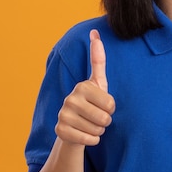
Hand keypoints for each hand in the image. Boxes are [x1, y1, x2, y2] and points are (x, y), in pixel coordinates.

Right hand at [55, 30, 115, 145]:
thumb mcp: (98, 82)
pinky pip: (88, 140)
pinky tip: (86, 135)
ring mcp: (63, 115)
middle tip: (97, 117)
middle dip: (105, 121)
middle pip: (105, 118)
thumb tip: (95, 31)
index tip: (102, 105)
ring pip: (97, 130)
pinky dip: (92, 140)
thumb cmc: (91, 103)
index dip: (111, 108)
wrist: (73, 127)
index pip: (111, 104)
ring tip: (90, 125)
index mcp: (82, 86)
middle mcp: (69, 99)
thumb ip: (98, 60)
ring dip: (98, 131)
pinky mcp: (60, 131)